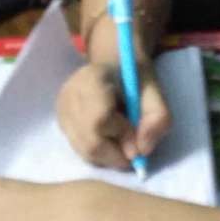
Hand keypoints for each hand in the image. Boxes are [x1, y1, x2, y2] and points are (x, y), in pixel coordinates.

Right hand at [56, 59, 170, 169]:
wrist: (115, 65)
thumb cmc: (134, 78)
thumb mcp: (156, 91)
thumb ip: (157, 118)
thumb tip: (142, 151)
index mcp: (91, 78)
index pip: (100, 119)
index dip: (122, 135)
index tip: (138, 135)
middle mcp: (69, 96)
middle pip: (90, 143)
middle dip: (117, 153)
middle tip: (134, 146)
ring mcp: (61, 111)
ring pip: (85, 152)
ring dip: (110, 155)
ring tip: (123, 136)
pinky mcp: (61, 124)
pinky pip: (82, 152)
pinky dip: (101, 153)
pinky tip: (111, 136)